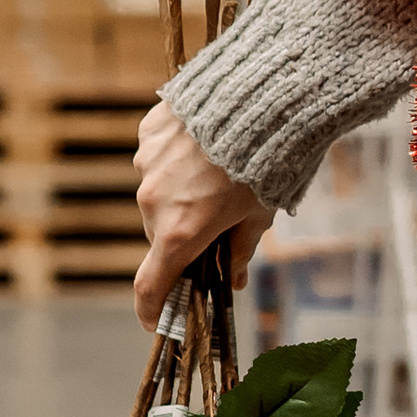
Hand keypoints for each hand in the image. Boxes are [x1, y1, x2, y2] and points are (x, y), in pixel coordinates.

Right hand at [133, 102, 274, 330]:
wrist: (263, 95)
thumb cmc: (269, 163)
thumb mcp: (260, 215)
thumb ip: (241, 251)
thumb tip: (235, 281)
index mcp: (181, 232)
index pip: (151, 286)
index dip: (151, 310)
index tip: (156, 321)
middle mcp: (154, 202)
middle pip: (161, 235)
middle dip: (184, 237)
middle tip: (216, 226)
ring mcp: (146, 165)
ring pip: (158, 195)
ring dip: (180, 196)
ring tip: (218, 175)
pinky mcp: (148, 133)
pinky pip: (157, 158)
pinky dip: (176, 162)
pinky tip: (206, 147)